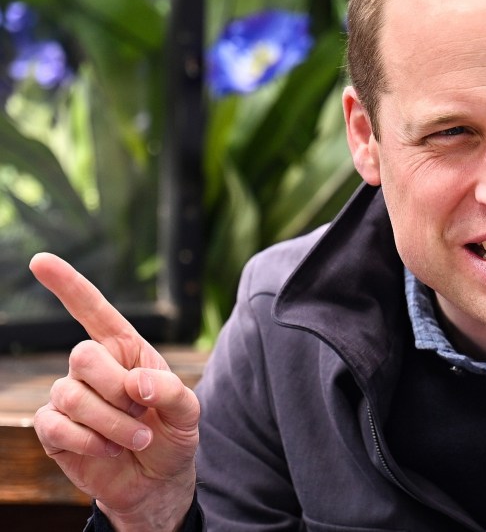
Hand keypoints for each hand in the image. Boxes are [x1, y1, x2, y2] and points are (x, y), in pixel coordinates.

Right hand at [30, 253, 198, 531]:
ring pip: (71, 394)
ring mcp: (71, 397)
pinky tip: (108, 450)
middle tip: (142, 414)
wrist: (157, 481)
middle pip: (82, 354)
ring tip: (137, 439)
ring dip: (111, 423)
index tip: (40, 260)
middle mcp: (95, 367)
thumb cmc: (173, 436)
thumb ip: (171, 391)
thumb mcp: (189, 412)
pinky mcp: (55, 429)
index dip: (68, 285)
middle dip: (116, 389)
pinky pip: (55, 424)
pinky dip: (88, 441)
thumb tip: (136, 384)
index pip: (94, 310)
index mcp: (126, 350)